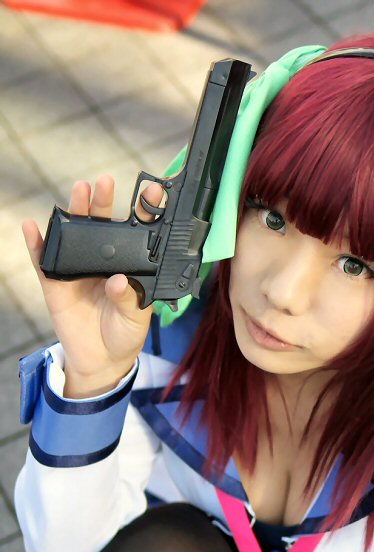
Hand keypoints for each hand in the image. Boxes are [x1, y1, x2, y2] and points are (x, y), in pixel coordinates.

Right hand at [21, 175, 162, 394]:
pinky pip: (43, 260)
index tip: (152, 193)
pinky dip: (36, 243)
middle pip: (103, 225)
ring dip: (75, 211)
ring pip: (74, 234)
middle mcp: (103, 260)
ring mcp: (78, 268)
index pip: (137, 233)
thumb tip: (117, 281)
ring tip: (80, 191)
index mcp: (128, 265)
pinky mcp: (56, 282)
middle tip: (105, 182)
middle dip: (104, 201)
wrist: (101, 360)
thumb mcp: (135, 320)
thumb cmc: (124, 334)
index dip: (143, 212)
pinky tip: (32, 226)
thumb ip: (128, 300)